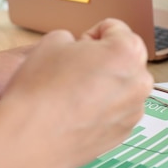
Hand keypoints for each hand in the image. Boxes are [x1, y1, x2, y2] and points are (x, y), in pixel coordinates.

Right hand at [0, 19, 153, 167]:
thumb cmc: (41, 88)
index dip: (91, 35)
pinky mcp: (123, 132)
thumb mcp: (54, 41)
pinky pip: (117, 111)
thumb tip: (81, 51)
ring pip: (122, 86)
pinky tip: (77, 112)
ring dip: (105, 84)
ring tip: (74, 93)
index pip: (116, 29)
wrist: (29, 138)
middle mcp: (138, 81)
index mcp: (127, 51)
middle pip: (125, 59)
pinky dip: (102, 108)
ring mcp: (133, 110)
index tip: (78, 48)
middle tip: (76, 69)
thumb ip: (77, 38)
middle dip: (104, 59)